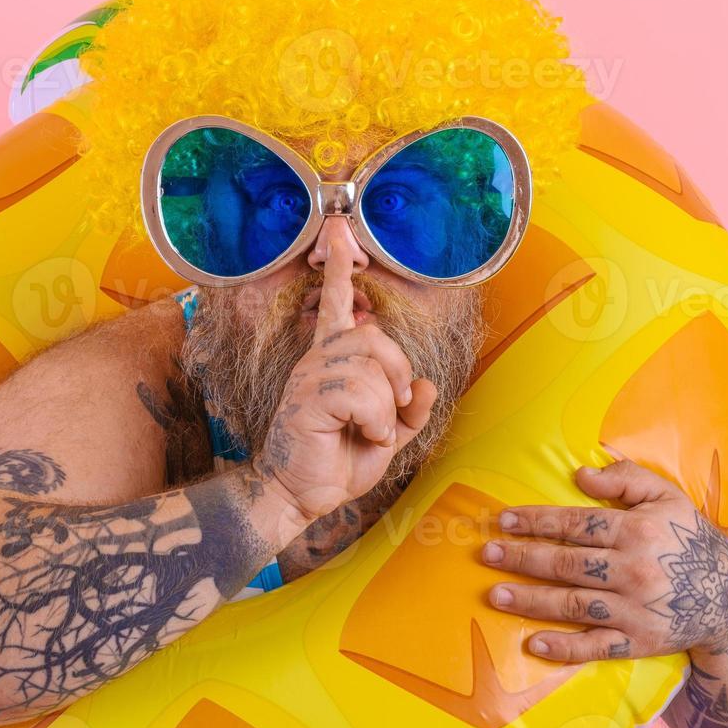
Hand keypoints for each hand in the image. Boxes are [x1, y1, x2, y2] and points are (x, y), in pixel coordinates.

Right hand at [252, 231, 436, 521]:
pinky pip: (360, 393)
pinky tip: (365, 435)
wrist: (298, 497)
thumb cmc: (336, 464)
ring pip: (370, 367)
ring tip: (374, 431)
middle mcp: (318, 361)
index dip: (340, 270)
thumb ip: (410, 412)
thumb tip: (428, 384)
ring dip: (386, 406)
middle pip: (373, 336)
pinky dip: (376, 420)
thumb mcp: (386, 438)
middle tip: (397, 408)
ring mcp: (309, 378)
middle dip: (397, 372)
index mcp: (332, 362)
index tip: (338, 230)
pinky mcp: (307, 401)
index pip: (338, 305)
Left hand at [481, 458, 727, 662]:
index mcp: (636, 531)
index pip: (574, 525)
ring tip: (495, 594)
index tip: (502, 520)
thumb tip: (579, 475)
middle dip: (522, 558)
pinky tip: (533, 644)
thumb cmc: (691, 540)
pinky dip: (564, 648)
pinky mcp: (639, 642)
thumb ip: (625, 478)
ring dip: (530, 600)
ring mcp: (635, 609)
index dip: (535, 522)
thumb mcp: (668, 497)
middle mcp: (633, 570)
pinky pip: (596, 647)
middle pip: (566, 564)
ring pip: (573, 604)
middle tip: (487, 554)